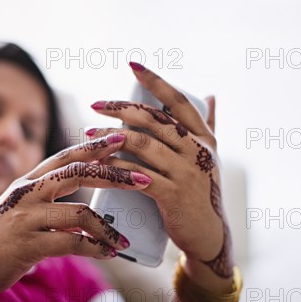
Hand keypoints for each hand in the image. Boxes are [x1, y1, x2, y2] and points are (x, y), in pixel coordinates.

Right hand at [0, 133, 151, 296]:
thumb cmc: (1, 238)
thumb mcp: (22, 211)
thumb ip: (49, 204)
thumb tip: (84, 209)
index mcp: (27, 181)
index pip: (66, 156)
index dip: (95, 146)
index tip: (122, 138)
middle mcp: (26, 193)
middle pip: (77, 173)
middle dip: (114, 174)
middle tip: (143, 179)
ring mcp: (25, 217)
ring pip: (80, 212)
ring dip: (108, 227)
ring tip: (124, 239)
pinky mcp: (26, 245)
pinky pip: (71, 243)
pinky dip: (95, 248)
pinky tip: (109, 254)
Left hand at [87, 62, 233, 278]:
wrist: (208, 236)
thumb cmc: (203, 193)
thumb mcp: (211, 156)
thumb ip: (210, 126)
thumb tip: (210, 95)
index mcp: (204, 138)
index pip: (179, 101)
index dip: (155, 81)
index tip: (132, 66)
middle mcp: (197, 151)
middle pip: (154, 120)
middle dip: (121, 108)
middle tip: (96, 105)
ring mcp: (186, 173)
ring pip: (143, 144)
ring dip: (112, 137)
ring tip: (89, 134)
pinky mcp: (173, 195)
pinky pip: (138, 174)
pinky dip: (116, 166)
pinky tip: (99, 162)